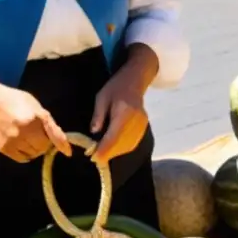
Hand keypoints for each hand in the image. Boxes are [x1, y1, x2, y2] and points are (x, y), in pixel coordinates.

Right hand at [0, 85, 71, 163]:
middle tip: (37, 134)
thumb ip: (49, 124)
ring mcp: (12, 141)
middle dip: (44, 143)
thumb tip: (60, 142)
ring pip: (33, 155)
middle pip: (43, 147)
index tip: (68, 152)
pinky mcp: (4, 148)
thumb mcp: (36, 107)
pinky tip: (21, 143)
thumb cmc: (18, 102)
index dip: (61, 144)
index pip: (52, 134)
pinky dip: (26, 154)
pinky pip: (22, 158)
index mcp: (34, 118)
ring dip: (35, 149)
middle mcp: (23, 131)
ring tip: (27, 137)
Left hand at [90, 45, 157, 163]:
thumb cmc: (115, 87)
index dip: (105, 148)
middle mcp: (136, 119)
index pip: (115, 134)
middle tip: (96, 157)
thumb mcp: (101, 97)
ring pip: (129, 144)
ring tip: (103, 154)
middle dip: (109, 152)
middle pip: (122, 142)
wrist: (135, 80)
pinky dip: (123, 148)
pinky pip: (133, 142)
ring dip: (116, 152)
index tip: (95, 157)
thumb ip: (98, 115)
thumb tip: (93, 132)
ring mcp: (142, 123)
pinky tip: (114, 148)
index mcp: (124, 110)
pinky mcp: (144, 126)